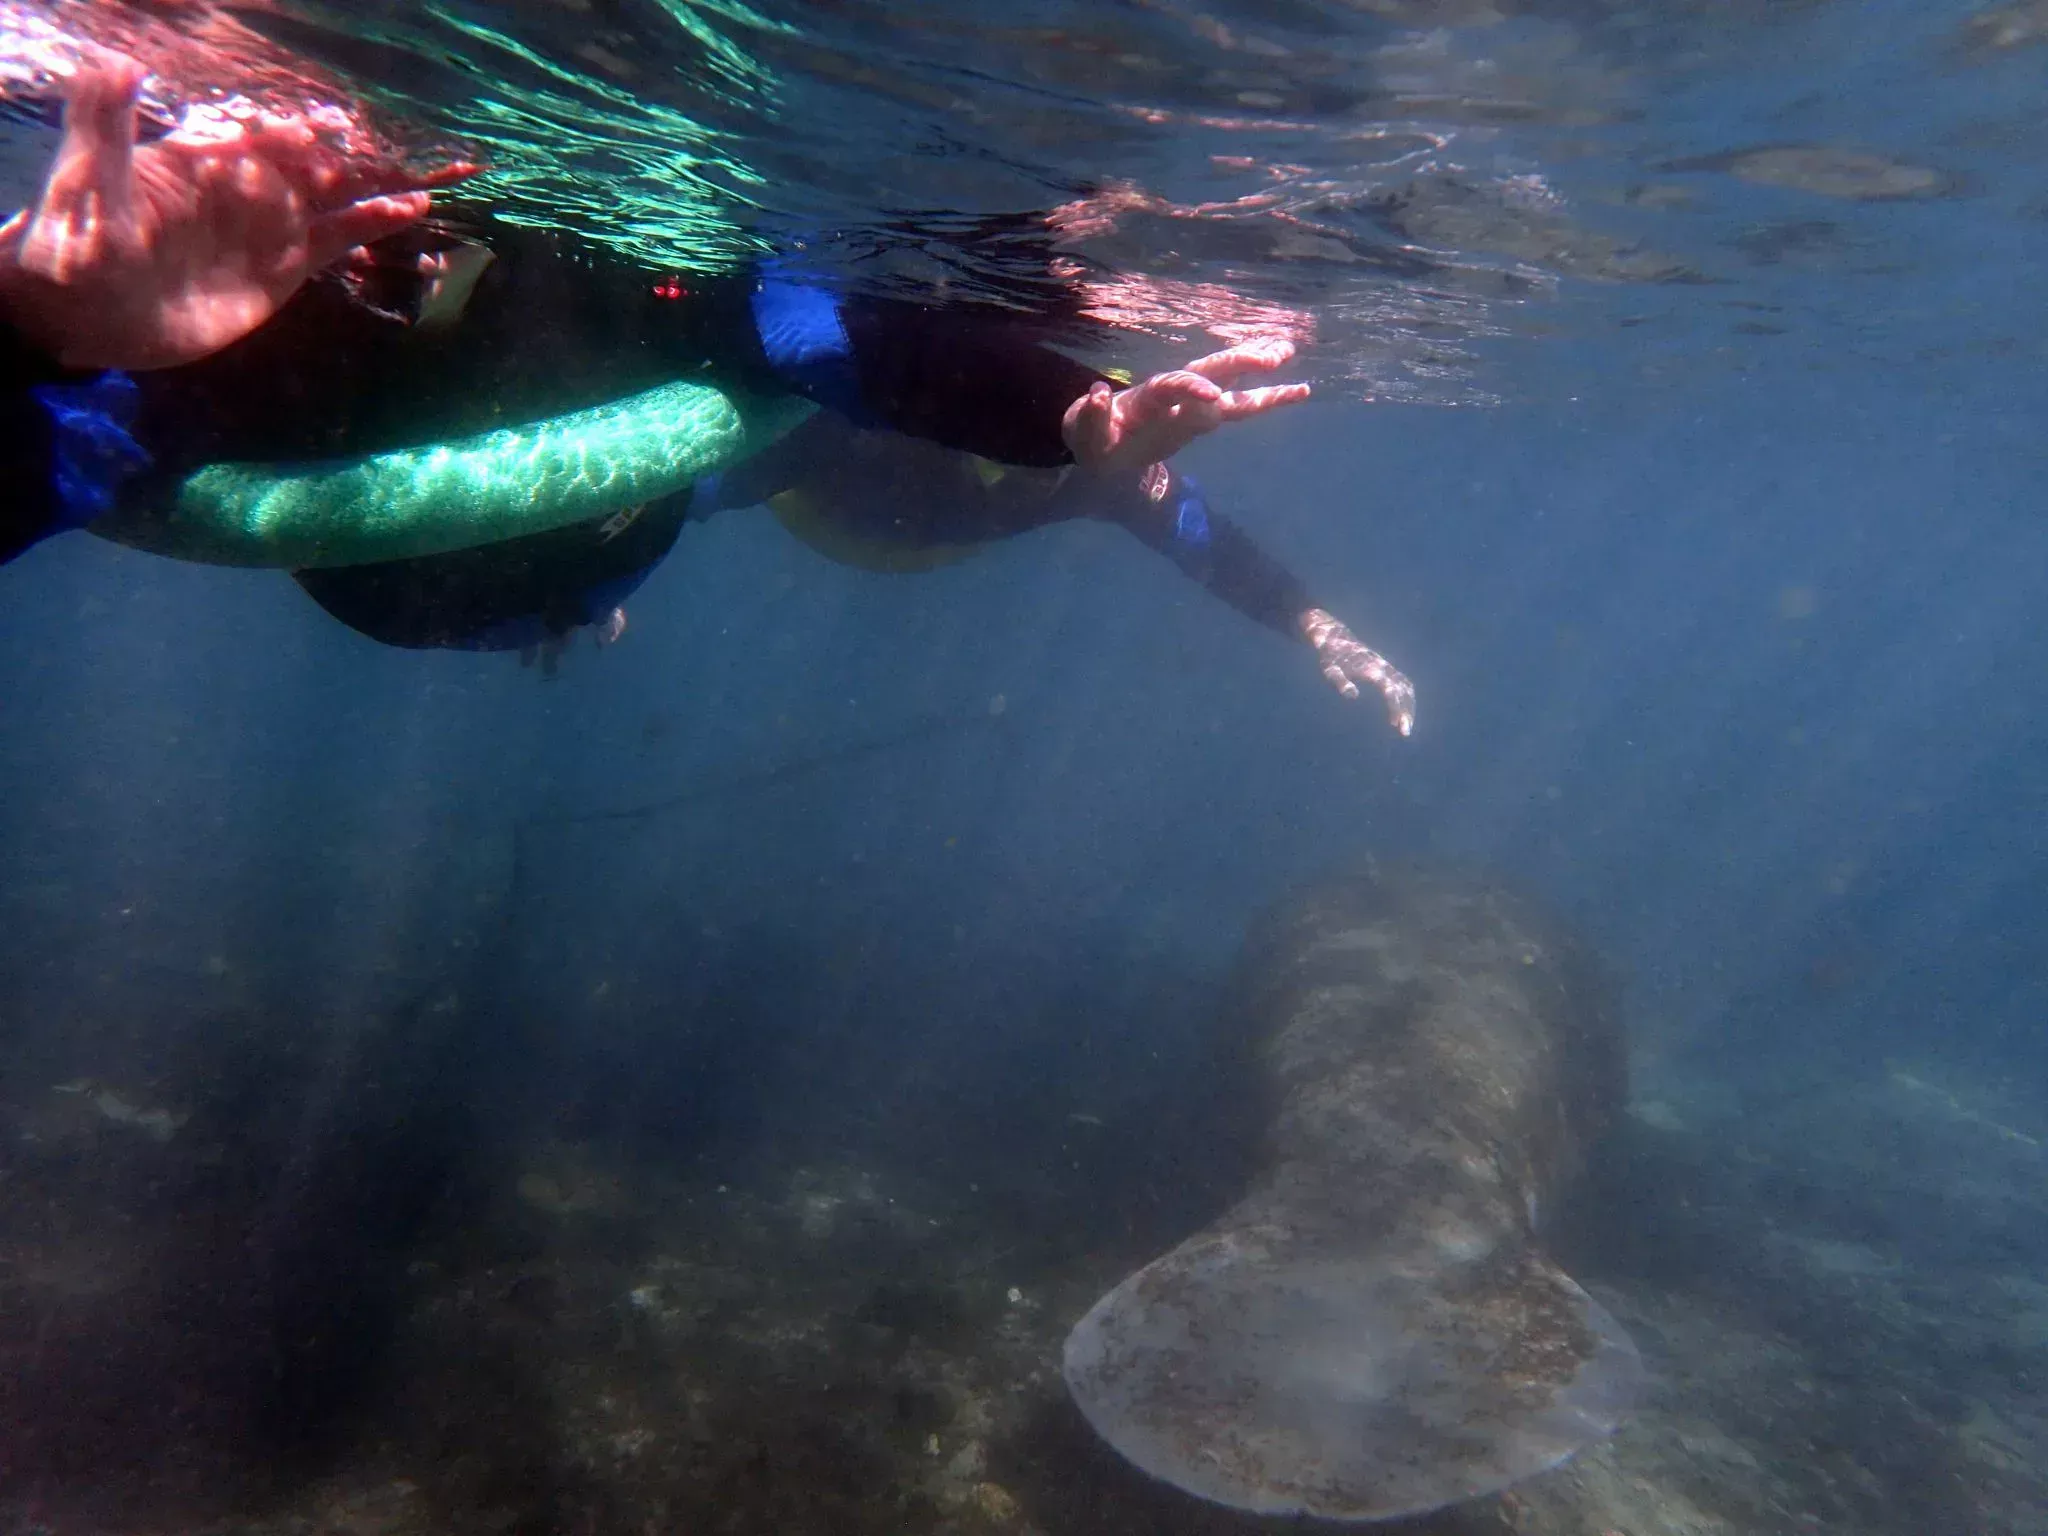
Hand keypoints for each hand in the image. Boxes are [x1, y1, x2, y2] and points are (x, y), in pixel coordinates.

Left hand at [0, 48, 475, 370]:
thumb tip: (118, 61)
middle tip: (416, 138)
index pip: (260, 133)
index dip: (297, 130)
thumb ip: (104, 125)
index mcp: (205, 157)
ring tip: (439, 170)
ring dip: (383, 179)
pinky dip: (376, 222)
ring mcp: (270, 224)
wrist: (87, 317)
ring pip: (338, 193)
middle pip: (313, 157)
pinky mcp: (284, 266)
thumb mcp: (84, 186)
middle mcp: (247, 183)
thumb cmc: (74, 247)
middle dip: (361, 146)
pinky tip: (414, 207)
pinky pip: (339, 239)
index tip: (332, 128)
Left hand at [1061, 338, 1310, 474]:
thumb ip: (1092, 416)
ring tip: (1289, 349)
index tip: (1212, 399)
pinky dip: (1269, 395)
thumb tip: (1098, 391)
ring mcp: (1193, 402)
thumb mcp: (1085, 435)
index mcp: (1147, 396)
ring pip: (1231, 379)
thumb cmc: (1095, 438)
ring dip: (1258, 364)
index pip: (1172, 386)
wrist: (1103, 441)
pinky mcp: (1206, 415)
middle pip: (1210, 370)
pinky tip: (1301, 389)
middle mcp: (1175, 392)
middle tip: (1272, 356)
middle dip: (1238, 363)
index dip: (1190, 390)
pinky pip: (1242, 403)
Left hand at [1299, 607, 1414, 736]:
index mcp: (1372, 669)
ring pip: (1406, 687)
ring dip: (1409, 706)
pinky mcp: (1386, 667)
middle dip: (1407, 711)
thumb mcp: (1330, 669)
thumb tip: (1353, 696)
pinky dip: (1406, 698)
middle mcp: (1384, 667)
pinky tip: (1401, 713)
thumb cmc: (1331, 656)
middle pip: (1403, 690)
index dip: (1396, 707)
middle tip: (1405, 733)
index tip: (1396, 724)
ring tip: (1404, 726)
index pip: (1391, 690)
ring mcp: (1387, 666)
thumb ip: (1340, 682)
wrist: (1335, 636)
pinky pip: (1403, 683)